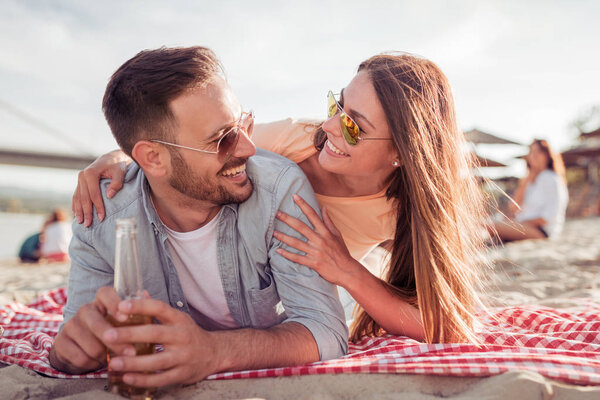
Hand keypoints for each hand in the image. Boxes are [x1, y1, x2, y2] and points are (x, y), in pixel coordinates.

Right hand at [49, 286, 133, 373]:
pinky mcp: (60, 342)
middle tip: (131, 352)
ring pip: (92, 345)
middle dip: (116, 340)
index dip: (114, 303)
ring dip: (104, 356)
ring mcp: (70, 325)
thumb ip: (135, 312)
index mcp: (101, 301)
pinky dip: (92, 364)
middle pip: (98, 323)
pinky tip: (95, 362)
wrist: (79, 350)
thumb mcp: (122, 323)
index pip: (105, 293)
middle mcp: (85, 310)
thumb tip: (146, 295)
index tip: (125, 317)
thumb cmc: (109, 333)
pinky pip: (81, 358)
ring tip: (110, 357)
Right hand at [72, 150, 130, 226]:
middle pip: (84, 198)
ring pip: (77, 198)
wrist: (112, 158)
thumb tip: (109, 195)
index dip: (98, 207)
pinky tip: (76, 214)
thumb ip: (116, 183)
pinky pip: (76, 195)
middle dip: (86, 212)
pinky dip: (75, 205)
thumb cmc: (117, 166)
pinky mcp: (80, 182)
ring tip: (81, 222)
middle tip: (88, 224)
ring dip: (79, 211)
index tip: (101, 218)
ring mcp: (80, 179)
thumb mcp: (120, 172)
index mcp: (90, 173)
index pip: (93, 194)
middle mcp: (82, 176)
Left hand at [103, 298, 219, 386]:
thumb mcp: (177, 318)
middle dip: (130, 334)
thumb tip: (139, 292)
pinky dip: (143, 379)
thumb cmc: (189, 334)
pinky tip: (127, 377)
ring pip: (157, 360)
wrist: (214, 353)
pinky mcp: (182, 374)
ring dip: (133, 362)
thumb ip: (157, 309)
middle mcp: (182, 335)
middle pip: (154, 333)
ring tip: (113, 363)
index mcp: (179, 319)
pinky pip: (161, 378)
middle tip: (107, 335)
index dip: (140, 306)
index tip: (120, 306)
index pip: (159, 308)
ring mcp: (183, 356)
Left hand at [274, 194, 362, 286]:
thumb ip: (328, 221)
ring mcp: (315, 252)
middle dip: (287, 219)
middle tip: (276, 213)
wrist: (347, 271)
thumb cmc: (342, 252)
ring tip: (273, 233)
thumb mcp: (337, 235)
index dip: (303, 204)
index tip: (294, 196)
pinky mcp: (313, 263)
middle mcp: (319, 240)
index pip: (312, 214)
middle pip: (300, 227)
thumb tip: (323, 207)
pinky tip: (278, 251)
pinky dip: (287, 254)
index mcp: (325, 232)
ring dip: (283, 237)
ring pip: (296, 242)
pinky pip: (297, 258)